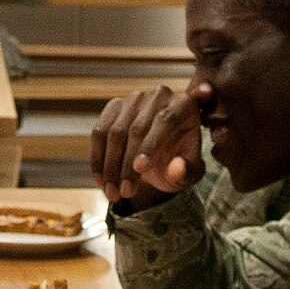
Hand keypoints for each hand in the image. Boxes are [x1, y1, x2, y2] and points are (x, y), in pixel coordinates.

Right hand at [89, 84, 205, 208]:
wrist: (165, 152)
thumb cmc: (180, 159)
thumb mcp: (191, 170)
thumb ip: (188, 171)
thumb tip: (176, 169)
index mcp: (183, 105)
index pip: (164, 122)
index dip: (150, 145)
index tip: (140, 169)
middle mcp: (158, 96)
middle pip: (136, 129)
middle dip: (127, 165)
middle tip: (124, 193)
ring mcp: (133, 99)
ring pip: (114, 132)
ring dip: (110, 166)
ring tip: (112, 192)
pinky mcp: (114, 107)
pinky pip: (99, 132)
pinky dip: (98, 159)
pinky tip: (101, 180)